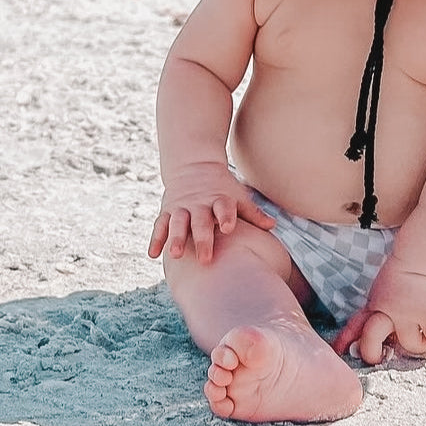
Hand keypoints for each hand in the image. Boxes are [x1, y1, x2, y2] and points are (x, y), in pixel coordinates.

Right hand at [148, 161, 275, 263]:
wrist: (193, 166)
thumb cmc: (221, 188)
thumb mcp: (237, 197)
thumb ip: (252, 213)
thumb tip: (272, 226)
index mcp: (218, 199)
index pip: (223, 207)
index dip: (225, 216)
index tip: (228, 228)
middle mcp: (199, 204)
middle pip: (200, 221)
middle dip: (202, 238)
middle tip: (206, 258)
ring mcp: (181, 208)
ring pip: (177, 223)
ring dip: (175, 238)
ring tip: (175, 255)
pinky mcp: (167, 211)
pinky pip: (160, 225)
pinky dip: (156, 239)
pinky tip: (153, 254)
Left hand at [332, 265, 425, 362]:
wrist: (422, 258)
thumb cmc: (403, 272)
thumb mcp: (381, 290)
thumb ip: (376, 307)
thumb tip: (373, 326)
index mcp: (375, 304)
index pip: (355, 324)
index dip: (345, 339)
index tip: (339, 349)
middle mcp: (388, 312)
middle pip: (371, 340)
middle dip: (372, 354)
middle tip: (382, 356)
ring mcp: (408, 315)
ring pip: (410, 345)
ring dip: (419, 344)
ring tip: (423, 335)